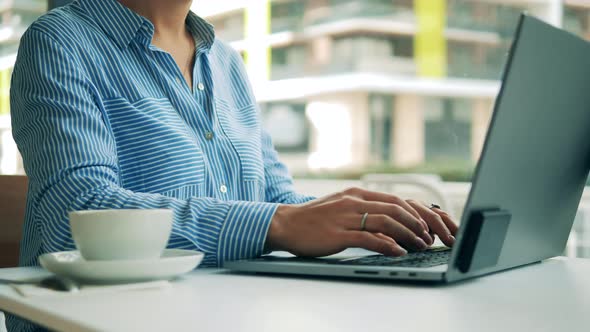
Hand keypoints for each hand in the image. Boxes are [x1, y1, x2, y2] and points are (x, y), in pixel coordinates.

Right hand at [265, 188, 457, 257]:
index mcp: (356, 194)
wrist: (285, 224)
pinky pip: (369, 238)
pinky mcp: (338, 233)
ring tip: (419, 245)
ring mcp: (346, 217)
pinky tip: (398, 252)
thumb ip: (361, 210)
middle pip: (395, 208)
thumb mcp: (339, 206)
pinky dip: (387, 245)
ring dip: (408, 234)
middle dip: (417, 223)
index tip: (425, 225)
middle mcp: (353, 201)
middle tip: (428, 237)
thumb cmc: (312, 219)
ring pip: (386, 221)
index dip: (413, 213)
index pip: (394, 199)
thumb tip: (386, 221)